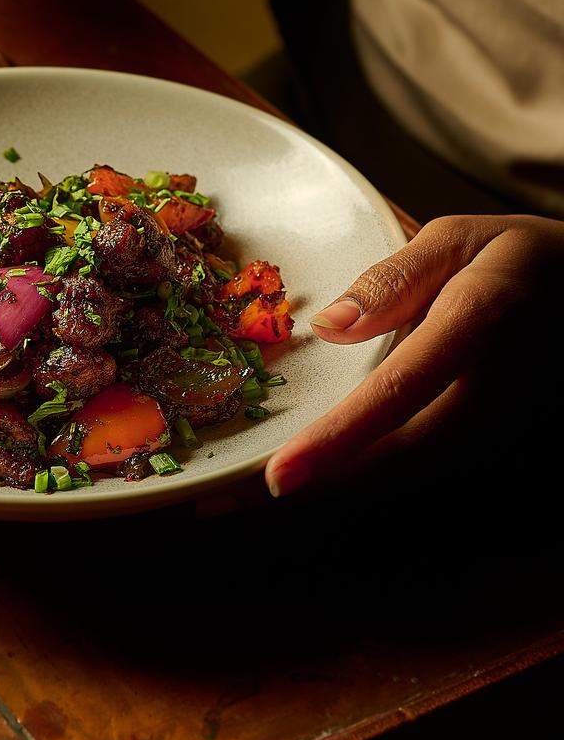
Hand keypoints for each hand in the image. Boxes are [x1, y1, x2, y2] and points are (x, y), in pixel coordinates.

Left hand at [265, 214, 563, 495]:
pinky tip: (304, 480)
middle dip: (311, 485)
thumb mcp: (460, 236)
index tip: (283, 476)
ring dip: (327, 492)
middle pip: (397, 458)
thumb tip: (329, 326)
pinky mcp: (491, 447)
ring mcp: (499, 430)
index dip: (341, 438)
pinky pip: (419, 471)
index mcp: (480, 322)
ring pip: (407, 477)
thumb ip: (395, 277)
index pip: (401, 391)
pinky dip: (357, 481)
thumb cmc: (518, 259)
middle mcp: (491, 392)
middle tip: (221, 503)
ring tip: (236, 503)